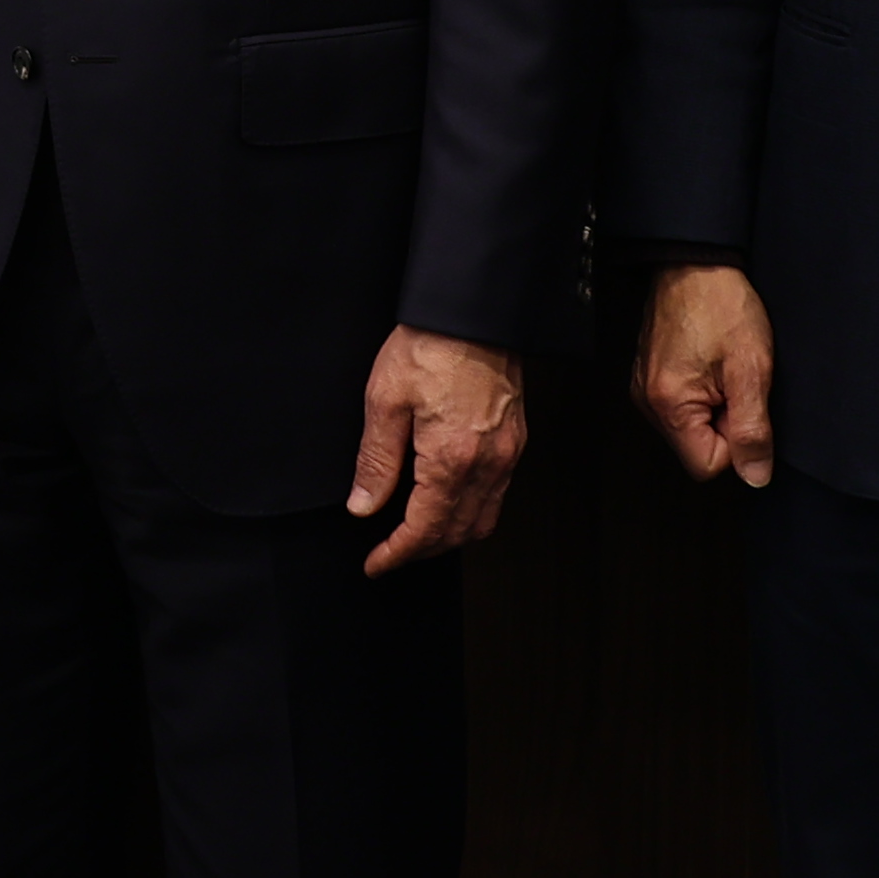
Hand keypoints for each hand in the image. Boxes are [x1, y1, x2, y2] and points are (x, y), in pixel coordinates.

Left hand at [348, 325, 527, 575]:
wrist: (473, 313)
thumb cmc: (430, 347)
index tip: (376, 564)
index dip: (398, 553)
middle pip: (459, 533)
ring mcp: (507, 454)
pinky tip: (447, 498)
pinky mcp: (514, 440)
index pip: (425, 529)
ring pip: (484, 519)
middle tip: (391, 551)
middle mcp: (487, 464)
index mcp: (452, 459)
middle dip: (423, 549)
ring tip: (417, 532)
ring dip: (450, 535)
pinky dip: (471, 510)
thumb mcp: (384, 401)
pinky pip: (497, 494)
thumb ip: (376, 461)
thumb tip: (364, 506)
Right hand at [632, 263, 777, 489]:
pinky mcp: (649, 376)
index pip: (708, 465)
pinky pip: (682, 407)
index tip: (745, 404)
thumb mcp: (752, 369)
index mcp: (670, 404)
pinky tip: (711, 364)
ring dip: (716, 407)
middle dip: (726, 423)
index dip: (738, 442)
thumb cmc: (722, 306)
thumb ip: (753, 429)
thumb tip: (756, 476)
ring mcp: (645, 389)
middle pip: (698, 447)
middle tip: (737, 382)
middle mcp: (648, 402)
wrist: (696, 263)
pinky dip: (703, 393)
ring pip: (692, 427)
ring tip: (724, 369)